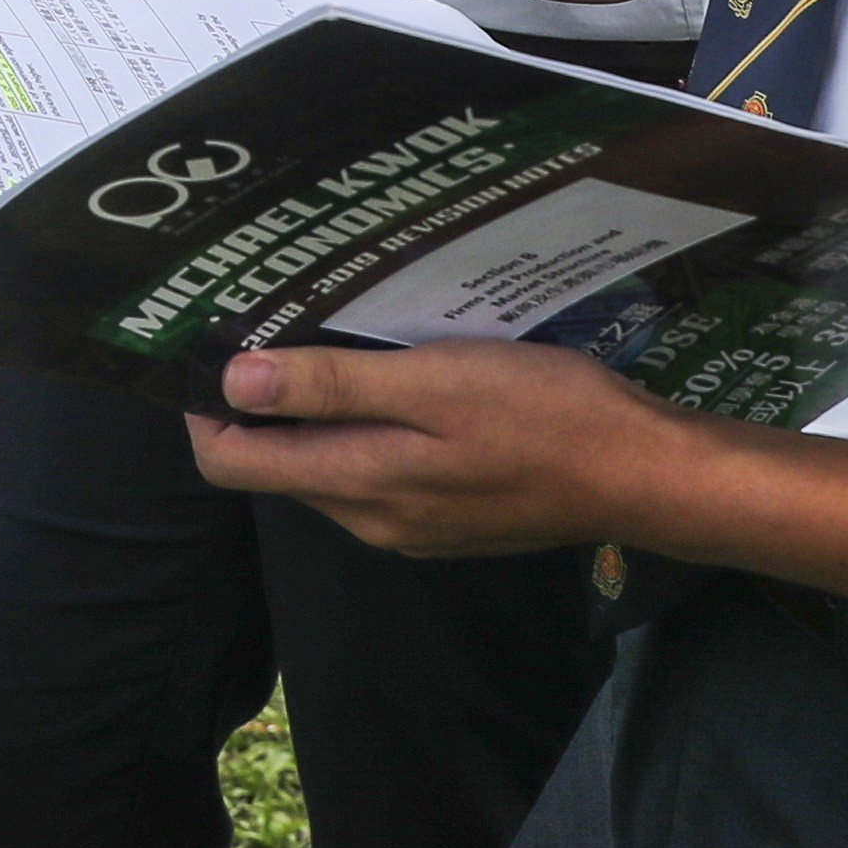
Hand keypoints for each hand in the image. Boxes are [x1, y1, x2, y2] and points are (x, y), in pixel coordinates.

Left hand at [183, 335, 709, 558]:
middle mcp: (370, 518)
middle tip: (265, 321)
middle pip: (273, 464)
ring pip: (324, 466)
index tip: (210, 343)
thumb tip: (233, 385)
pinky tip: (387, 380)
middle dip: (255, 400)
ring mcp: (409, 526)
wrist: (642, 475)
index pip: (231, 462)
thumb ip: (331, 387)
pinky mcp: (444, 520)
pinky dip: (359, 429)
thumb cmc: (542, 417)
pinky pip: (373, 473)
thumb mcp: (431, 383)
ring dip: (310, 411)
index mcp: (358, 483)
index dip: (204, 406)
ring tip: (323, 336)